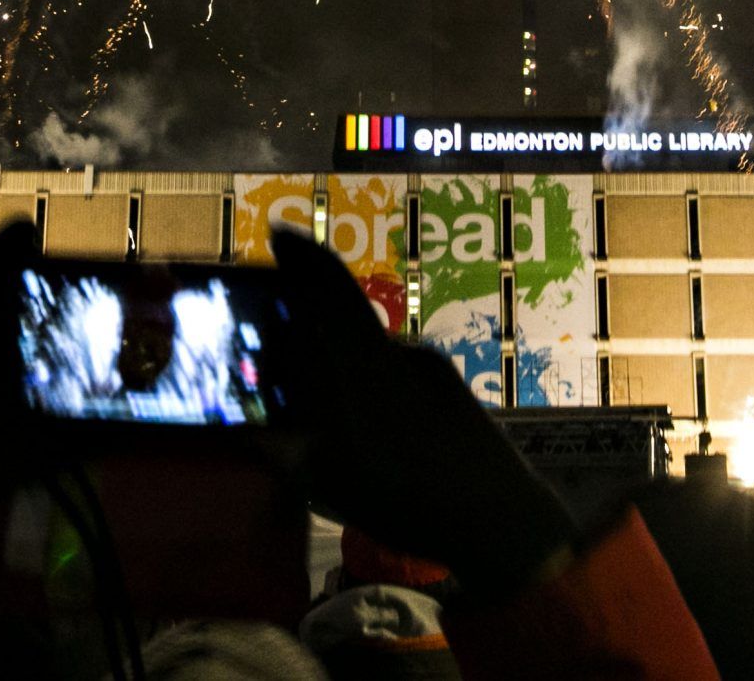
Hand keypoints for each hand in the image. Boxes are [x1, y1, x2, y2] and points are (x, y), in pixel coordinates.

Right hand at [270, 228, 572, 599]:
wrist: (500, 519)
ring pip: (369, 352)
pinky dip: (367, 385)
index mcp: (366, 363)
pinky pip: (395, 371)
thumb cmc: (407, 501)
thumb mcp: (327, 479)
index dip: (301, 256)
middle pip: (345, 318)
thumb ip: (284, 441)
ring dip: (339, 365)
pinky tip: (363, 427)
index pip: (330, 287)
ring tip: (317, 406)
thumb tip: (253, 418)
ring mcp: (430, 368)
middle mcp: (400, 352)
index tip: (278, 233)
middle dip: (308, 324)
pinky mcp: (449, 387)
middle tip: (276, 349)